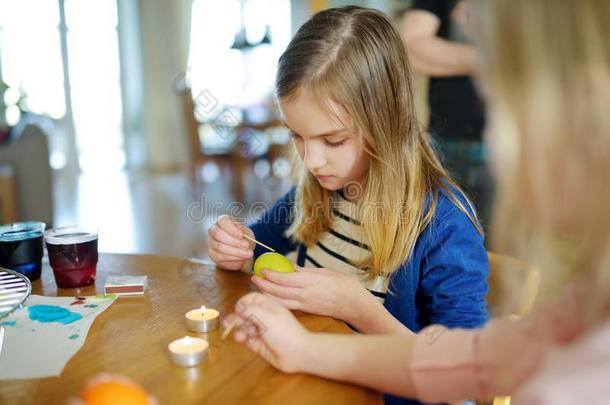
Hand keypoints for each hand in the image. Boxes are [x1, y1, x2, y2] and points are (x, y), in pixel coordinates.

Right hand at [207, 215, 254, 270]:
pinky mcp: (212, 254)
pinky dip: (233, 257)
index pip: (223, 221)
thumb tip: (240, 231)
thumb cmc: (243, 238)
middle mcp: (213, 230)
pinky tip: (242, 257)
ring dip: (236, 251)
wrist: (242, 251)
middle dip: (234, 241)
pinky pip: (221, 256)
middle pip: (218, 234)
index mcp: (222, 221)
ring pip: (220, 247)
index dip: (232, 229)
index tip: (241, 235)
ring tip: (248, 253)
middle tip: (246, 245)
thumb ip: (243, 231)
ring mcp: (211, 242)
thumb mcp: (247, 233)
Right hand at [224, 292, 311, 372]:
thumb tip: (238, 306)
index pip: (252, 299)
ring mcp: (262, 331)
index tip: (237, 309)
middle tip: (228, 324)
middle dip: (237, 318)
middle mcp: (265, 317)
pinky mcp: (259, 344)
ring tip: (240, 335)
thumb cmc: (286, 333)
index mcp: (269, 307)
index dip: (243, 303)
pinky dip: (243, 339)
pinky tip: (244, 340)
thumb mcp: (267, 317)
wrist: (298, 354)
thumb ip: (250, 310)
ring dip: (239, 330)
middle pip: (245, 313)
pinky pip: (247, 339)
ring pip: (244, 327)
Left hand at [251, 265, 369, 322]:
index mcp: (310, 281)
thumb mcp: (326, 272)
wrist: (355, 305)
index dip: (271, 274)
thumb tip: (290, 266)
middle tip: (254, 278)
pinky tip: (271, 299)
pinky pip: (288, 307)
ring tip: (259, 288)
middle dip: (264, 285)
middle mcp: (305, 294)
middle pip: (278, 290)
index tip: (262, 269)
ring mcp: (306, 304)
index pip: (284, 278)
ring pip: (280, 301)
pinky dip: (277, 303)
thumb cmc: (344, 285)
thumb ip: (306, 271)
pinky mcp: (307, 311)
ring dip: (267, 295)